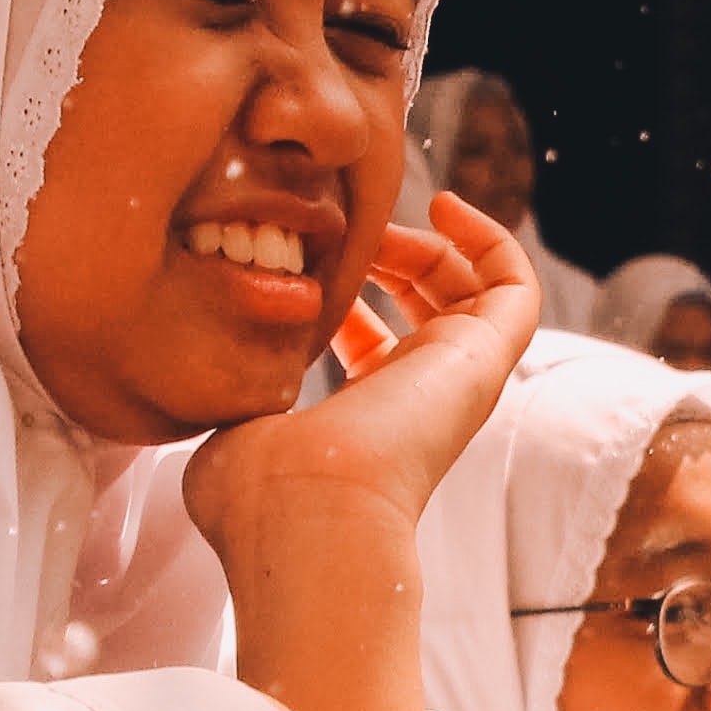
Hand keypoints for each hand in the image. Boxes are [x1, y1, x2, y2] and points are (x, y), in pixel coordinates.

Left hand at [188, 196, 541, 710]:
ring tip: (396, 211)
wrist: (306, 505)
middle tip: (354, 226)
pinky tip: (445, 204)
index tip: (312, 256)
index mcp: (363, 417)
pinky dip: (489, 239)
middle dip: (394, 255)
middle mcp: (420, 397)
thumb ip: (227, 386)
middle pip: (428, 308)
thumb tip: (196, 363)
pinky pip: (514, 286)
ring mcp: (457, 377)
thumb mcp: (230, 418)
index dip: (346, 293)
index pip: (371, 343)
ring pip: (474, 293)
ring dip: (435, 242)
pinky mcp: (484, 356)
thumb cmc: (260, 489)